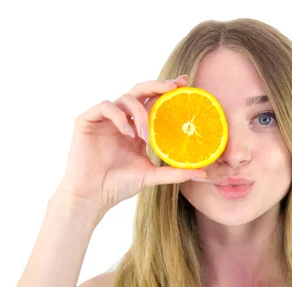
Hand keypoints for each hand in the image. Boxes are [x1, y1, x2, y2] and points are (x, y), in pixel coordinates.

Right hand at [55, 75, 207, 219]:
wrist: (92, 195)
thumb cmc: (119, 185)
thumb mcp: (152, 176)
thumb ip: (176, 172)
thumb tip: (204, 175)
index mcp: (136, 128)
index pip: (153, 102)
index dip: (167, 91)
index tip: (186, 84)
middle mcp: (122, 119)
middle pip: (140, 91)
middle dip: (158, 85)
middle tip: (173, 88)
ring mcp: (104, 119)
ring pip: (125, 97)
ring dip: (139, 113)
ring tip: (145, 135)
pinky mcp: (87, 120)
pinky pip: (105, 106)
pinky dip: (119, 117)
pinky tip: (127, 133)